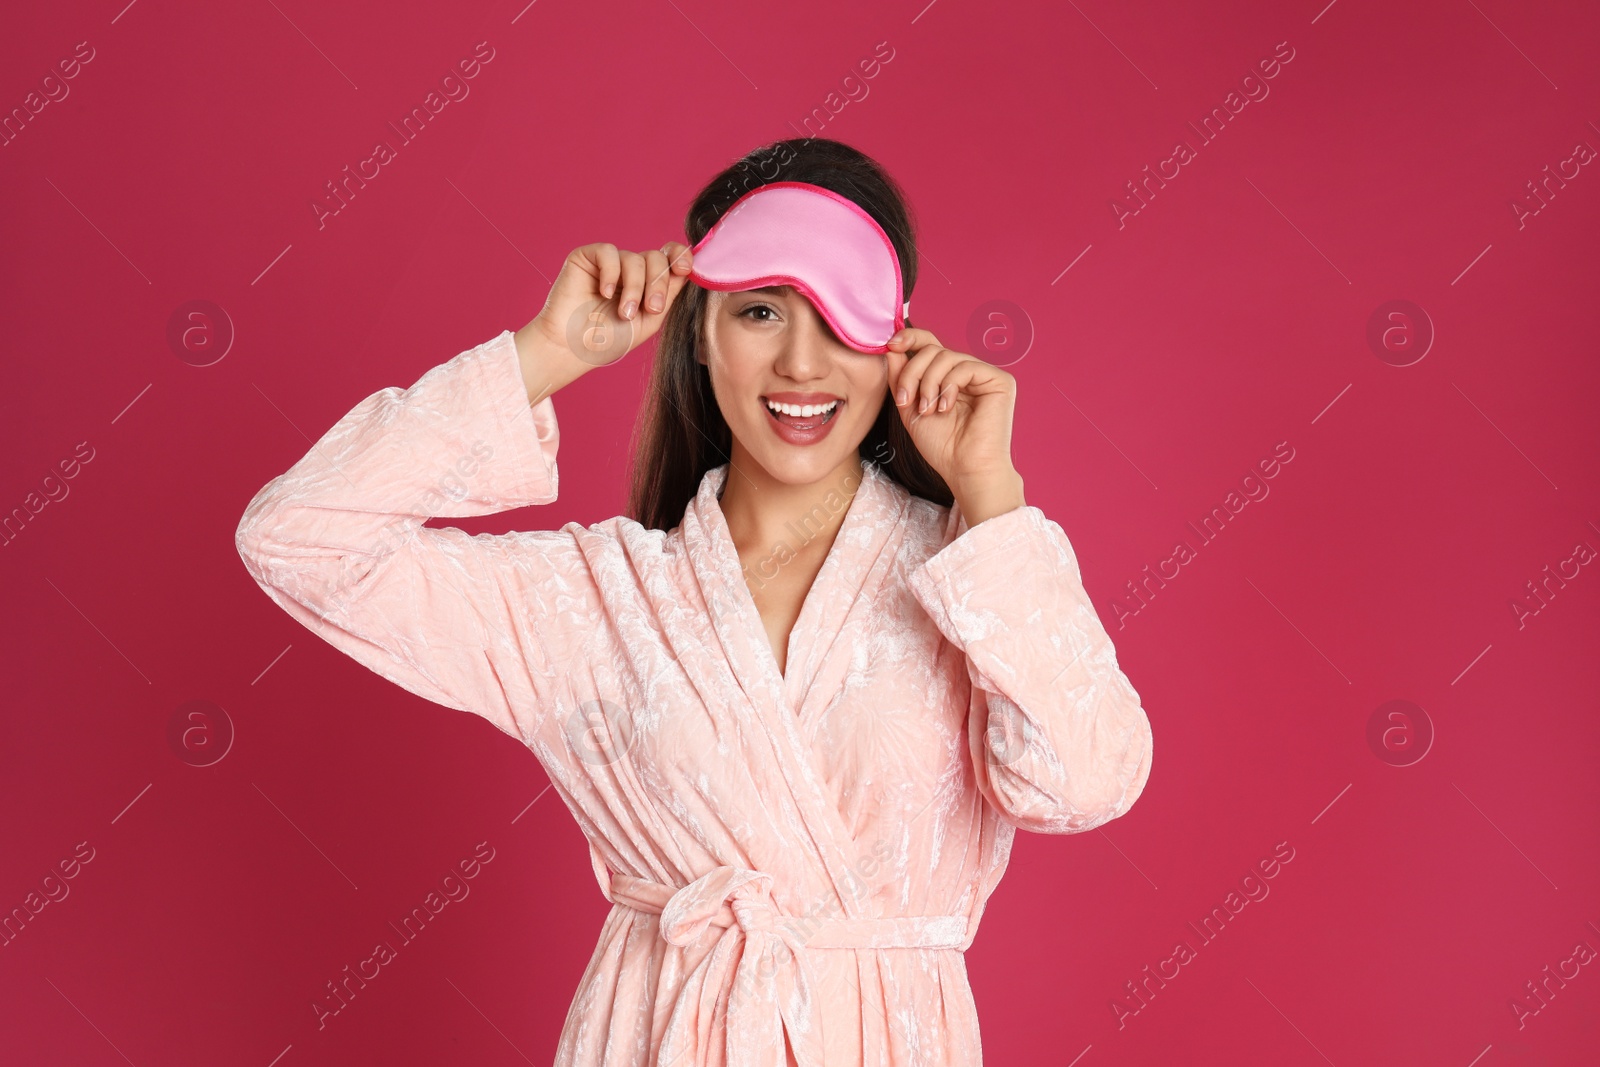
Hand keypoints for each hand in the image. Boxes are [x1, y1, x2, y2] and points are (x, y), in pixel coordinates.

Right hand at [522, 241, 694, 374]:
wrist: (576, 348)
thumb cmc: (611, 339)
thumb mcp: (650, 318)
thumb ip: (669, 293)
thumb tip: (689, 267)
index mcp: (648, 282)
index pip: (670, 258)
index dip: (680, 256)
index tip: (684, 269)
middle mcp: (630, 269)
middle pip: (656, 257)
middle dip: (657, 282)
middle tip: (651, 308)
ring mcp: (609, 263)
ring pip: (634, 258)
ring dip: (634, 287)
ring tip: (624, 313)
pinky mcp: (587, 257)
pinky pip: (608, 252)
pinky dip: (611, 273)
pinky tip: (604, 293)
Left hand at [885, 328, 1024, 522]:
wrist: (964, 469)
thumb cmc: (941, 445)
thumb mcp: (909, 407)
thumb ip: (901, 376)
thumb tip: (891, 346)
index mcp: (947, 376)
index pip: (929, 344)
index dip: (910, 338)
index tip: (891, 344)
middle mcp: (966, 372)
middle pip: (933, 348)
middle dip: (912, 372)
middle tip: (905, 400)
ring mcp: (984, 375)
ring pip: (945, 356)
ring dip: (928, 383)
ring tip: (927, 410)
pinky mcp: (1000, 380)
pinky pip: (965, 366)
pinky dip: (949, 386)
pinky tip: (946, 408)